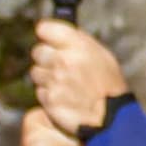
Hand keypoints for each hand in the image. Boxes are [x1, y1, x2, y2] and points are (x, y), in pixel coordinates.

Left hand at [28, 18, 126, 134]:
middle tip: (61, 67)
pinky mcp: (48, 98)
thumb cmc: (108, 85)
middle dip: (47, 58)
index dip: (47, 35)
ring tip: (65, 85)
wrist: (109, 117)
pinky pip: (40, 91)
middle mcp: (63, 59)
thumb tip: (57, 33)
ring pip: (36, 72)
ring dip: (46, 77)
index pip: (45, 29)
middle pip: (37, 51)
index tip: (50, 40)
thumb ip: (78, 42)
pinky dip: (48, 94)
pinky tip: (64, 97)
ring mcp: (53, 80)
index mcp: (77, 45)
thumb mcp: (102, 55)